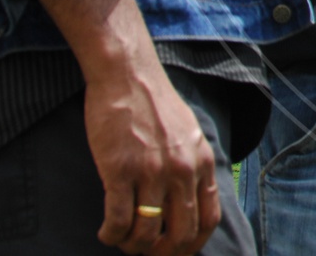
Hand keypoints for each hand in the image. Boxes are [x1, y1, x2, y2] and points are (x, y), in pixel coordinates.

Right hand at [86, 67, 218, 255]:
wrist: (128, 77)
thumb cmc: (155, 105)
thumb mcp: (190, 134)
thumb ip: (193, 166)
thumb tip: (191, 201)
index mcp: (201, 163)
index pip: (208, 219)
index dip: (192, 244)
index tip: (177, 251)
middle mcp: (181, 172)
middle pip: (180, 234)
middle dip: (163, 254)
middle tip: (148, 254)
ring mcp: (151, 173)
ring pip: (146, 234)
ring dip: (133, 246)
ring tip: (123, 241)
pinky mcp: (119, 171)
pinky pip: (118, 220)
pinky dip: (111, 235)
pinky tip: (106, 233)